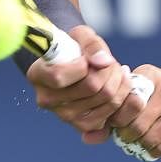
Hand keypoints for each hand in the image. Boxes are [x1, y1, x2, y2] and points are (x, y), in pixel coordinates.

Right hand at [26, 25, 133, 141]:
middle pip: (91, 87)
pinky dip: (122, 94)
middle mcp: (47, 100)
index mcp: (38, 75)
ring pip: (107, 98)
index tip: (86, 58)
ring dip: (118, 80)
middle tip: (109, 61)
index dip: (81, 65)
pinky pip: (113, 111)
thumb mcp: (81, 35)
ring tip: (114, 70)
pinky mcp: (83, 126)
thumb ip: (91, 44)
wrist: (77, 66)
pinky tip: (118, 83)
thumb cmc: (75, 47)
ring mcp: (65, 116)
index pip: (59, 76)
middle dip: (108, 69)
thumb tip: (103, 62)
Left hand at [108, 59, 160, 159]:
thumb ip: (121, 97)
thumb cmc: (160, 89)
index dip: (117, 119)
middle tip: (122, 137)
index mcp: (154, 77)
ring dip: (138, 145)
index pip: (128, 104)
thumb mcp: (144, 81)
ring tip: (134, 142)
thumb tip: (92, 131)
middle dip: (126, 136)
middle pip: (138, 125)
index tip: (114, 123)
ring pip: (150, 139)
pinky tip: (148, 146)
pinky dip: (151, 151)